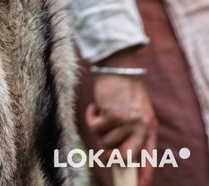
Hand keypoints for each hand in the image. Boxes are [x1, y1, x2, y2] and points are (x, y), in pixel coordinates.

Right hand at [86, 52, 157, 185]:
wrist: (119, 67)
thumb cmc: (126, 90)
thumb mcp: (137, 111)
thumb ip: (134, 132)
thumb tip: (119, 156)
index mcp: (150, 127)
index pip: (148, 157)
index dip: (143, 174)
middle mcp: (141, 127)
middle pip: (124, 157)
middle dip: (111, 156)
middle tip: (105, 148)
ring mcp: (126, 121)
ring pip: (105, 142)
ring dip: (99, 129)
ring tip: (103, 114)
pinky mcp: (112, 114)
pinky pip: (95, 128)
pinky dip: (91, 118)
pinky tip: (95, 107)